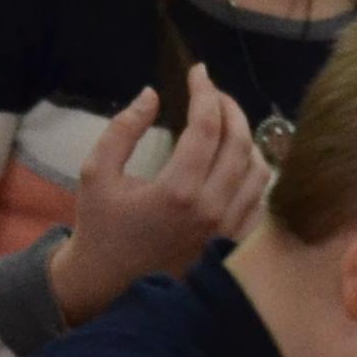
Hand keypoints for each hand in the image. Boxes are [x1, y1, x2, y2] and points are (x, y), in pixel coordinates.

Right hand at [49, 75, 267, 325]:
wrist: (108, 284)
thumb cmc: (100, 226)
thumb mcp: (96, 172)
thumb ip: (123, 129)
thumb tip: (152, 94)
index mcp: (177, 191)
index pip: (207, 127)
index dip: (205, 92)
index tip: (198, 72)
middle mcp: (211, 209)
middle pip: (240, 143)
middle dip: (230, 108)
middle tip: (213, 93)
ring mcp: (227, 230)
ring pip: (258, 170)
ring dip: (246, 139)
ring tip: (225, 123)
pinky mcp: (233, 244)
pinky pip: (261, 200)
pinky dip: (255, 172)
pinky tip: (237, 160)